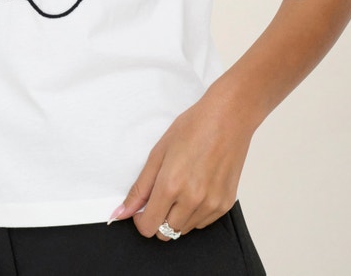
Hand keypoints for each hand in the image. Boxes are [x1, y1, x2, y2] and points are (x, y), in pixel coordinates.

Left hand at [109, 85, 253, 239]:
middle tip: (162, 194)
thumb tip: (122, 212)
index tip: (142, 209)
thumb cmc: (193, 128)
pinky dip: (195, 212)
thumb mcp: (159, 152)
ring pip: (184, 229)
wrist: (228, 118)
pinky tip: (197, 187)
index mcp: (171, 185)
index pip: (148, 227)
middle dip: (158, 218)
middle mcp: (192, 200)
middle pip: (165, 232)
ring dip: (177, 216)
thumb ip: (140, 187)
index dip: (141, 219)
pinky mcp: (225, 205)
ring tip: (182, 185)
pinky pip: (203, 222)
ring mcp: (211, 204)